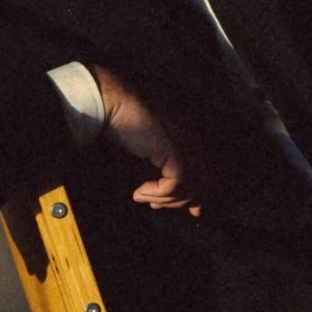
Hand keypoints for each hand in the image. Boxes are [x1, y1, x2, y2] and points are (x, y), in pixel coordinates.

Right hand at [87, 64, 202, 214]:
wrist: (110, 105)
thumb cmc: (119, 126)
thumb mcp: (141, 155)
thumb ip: (155, 174)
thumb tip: (159, 200)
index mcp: (187, 136)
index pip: (201, 172)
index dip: (193, 194)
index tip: (179, 207)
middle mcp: (191, 139)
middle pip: (200, 181)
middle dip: (179, 200)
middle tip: (154, 204)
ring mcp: (185, 143)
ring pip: (189, 185)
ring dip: (165, 198)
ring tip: (143, 197)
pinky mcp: (174, 149)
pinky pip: (176, 182)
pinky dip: (159, 193)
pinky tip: (140, 191)